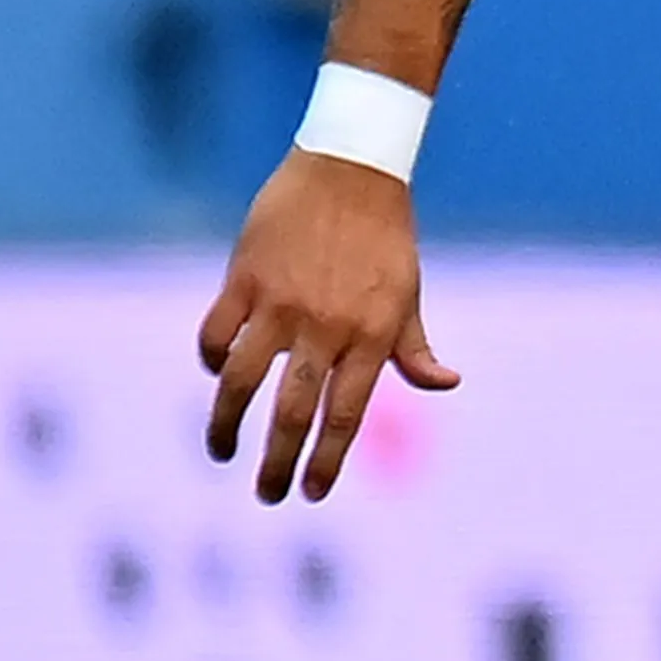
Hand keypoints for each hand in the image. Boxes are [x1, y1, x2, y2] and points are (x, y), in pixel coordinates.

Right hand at [196, 152, 459, 503]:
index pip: (345, 414)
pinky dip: (214, 361)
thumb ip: (415, 347)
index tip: (310, 493)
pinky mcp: (245, 277)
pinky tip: (219, 376)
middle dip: (276, 460)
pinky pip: (216, 333)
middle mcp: (325, 326)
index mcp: (371, 335)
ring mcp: (281, 302)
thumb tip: (446, 383)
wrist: (351, 167)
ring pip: (242, 380)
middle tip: (267, 494)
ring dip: (227, 424)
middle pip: (292, 410)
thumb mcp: (408, 291)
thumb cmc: (386, 236)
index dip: (326, 459)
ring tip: (223, 450)